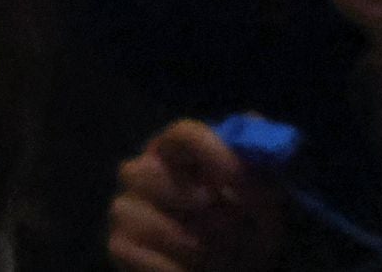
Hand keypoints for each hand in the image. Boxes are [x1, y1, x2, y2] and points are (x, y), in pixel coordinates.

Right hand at [102, 121, 282, 271]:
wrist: (230, 269)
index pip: (184, 134)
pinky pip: (138, 254)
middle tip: (230, 228)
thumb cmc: (244, 230)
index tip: (239, 180)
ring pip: (149, 221)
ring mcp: (126, 208)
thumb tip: (256, 125)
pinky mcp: (120, 245)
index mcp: (178, 152)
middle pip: (150, 173)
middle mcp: (143, 172)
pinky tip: (192, 271)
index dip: (212, 153)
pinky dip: (174, 268)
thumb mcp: (262, 200)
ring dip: (194, 246)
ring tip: (221, 258)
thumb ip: (259, 164)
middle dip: (199, 208)